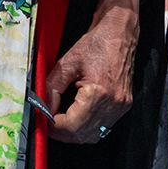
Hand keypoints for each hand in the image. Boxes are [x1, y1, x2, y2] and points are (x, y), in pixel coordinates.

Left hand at [43, 0, 139, 142]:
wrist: (120, 33)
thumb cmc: (96, 44)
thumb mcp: (67, 63)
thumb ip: (51, 89)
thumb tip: (43, 109)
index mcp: (99, 92)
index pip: (72, 125)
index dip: (54, 127)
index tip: (43, 120)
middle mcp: (113, 104)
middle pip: (82, 134)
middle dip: (62, 132)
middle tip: (48, 122)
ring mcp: (121, 107)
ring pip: (93, 135)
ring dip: (75, 133)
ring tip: (61, 120)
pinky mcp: (124, 106)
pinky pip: (103, 127)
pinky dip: (87, 127)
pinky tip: (77, 117)